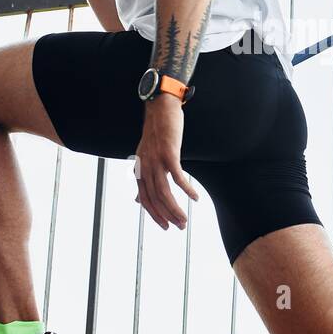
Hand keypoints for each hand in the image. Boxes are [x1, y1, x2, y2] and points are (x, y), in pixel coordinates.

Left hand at [132, 95, 199, 229]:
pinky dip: (187, 189)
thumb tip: (137, 200)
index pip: (144, 199)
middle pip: (154, 199)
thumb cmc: (156, 132)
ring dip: (175, 208)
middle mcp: (145, 167)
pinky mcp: (168, 152)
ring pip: (164, 192)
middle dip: (167, 216)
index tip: (166, 227)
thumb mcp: (145, 156)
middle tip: (180, 226)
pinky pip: (178, 176)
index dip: (154, 215)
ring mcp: (155, 160)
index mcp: (139, 170)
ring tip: (185, 219)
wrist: (160, 107)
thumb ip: (143, 178)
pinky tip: (195, 197)